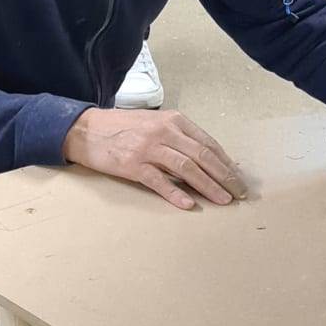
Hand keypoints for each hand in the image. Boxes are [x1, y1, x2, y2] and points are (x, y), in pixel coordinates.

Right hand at [62, 107, 246, 209]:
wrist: (87, 129)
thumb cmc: (124, 127)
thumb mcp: (155, 123)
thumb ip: (179, 137)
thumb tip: (208, 159)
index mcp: (174, 120)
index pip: (208, 143)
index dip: (226, 162)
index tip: (238, 177)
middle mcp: (164, 132)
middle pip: (202, 156)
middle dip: (225, 176)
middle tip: (238, 192)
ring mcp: (148, 148)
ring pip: (186, 169)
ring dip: (208, 186)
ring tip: (223, 200)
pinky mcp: (132, 165)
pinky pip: (159, 182)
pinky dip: (175, 193)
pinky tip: (189, 204)